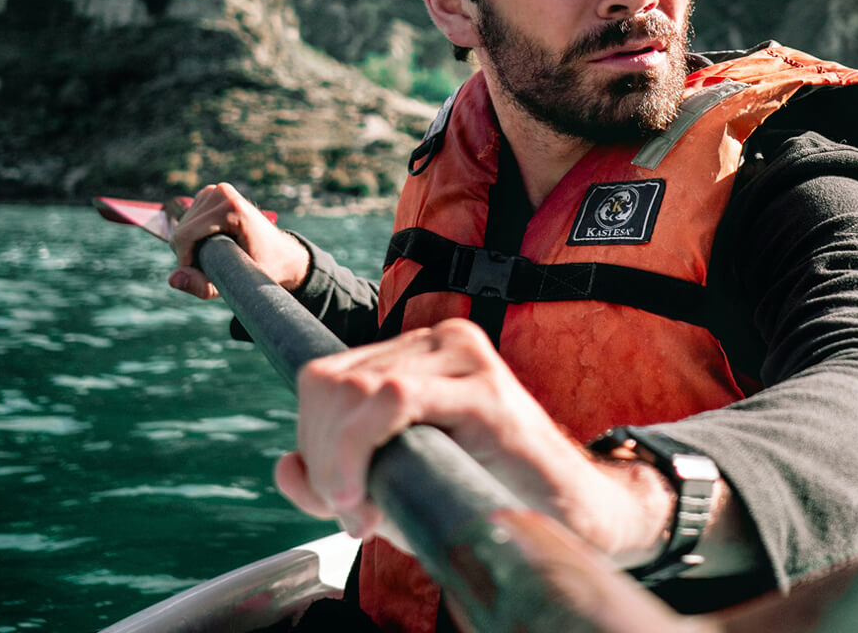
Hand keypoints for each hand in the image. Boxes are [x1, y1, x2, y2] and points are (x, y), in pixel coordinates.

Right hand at [167, 183, 309, 298]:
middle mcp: (221, 193)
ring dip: (191, 248)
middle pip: (181, 231)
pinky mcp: (210, 194)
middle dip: (189, 255)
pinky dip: (194, 238)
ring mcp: (215, 191)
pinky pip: (187, 222)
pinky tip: (214, 244)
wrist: (283, 254)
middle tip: (215, 267)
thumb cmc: (267, 269)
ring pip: (181, 227)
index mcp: (231, 208)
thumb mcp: (238, 283)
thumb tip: (173, 279)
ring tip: (218, 257)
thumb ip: (204, 286)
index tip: (204, 277)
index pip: (184, 236)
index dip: (185, 262)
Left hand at [272, 319, 676, 563]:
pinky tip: (367, 496)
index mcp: (420, 354)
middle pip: (329, 382)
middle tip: (350, 512)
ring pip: (353, 389)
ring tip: (363, 512)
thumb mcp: (398, 486)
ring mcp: (464, 357)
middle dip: (320, 456)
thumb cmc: (487, 497)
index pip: (326, 376)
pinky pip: (392, 398)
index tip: (335, 497)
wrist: (574, 516)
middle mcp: (442, 341)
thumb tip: (284, 467)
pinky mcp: (483, 388)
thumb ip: (337, 477)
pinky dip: (359, 449)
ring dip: (336, 462)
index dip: (312, 440)